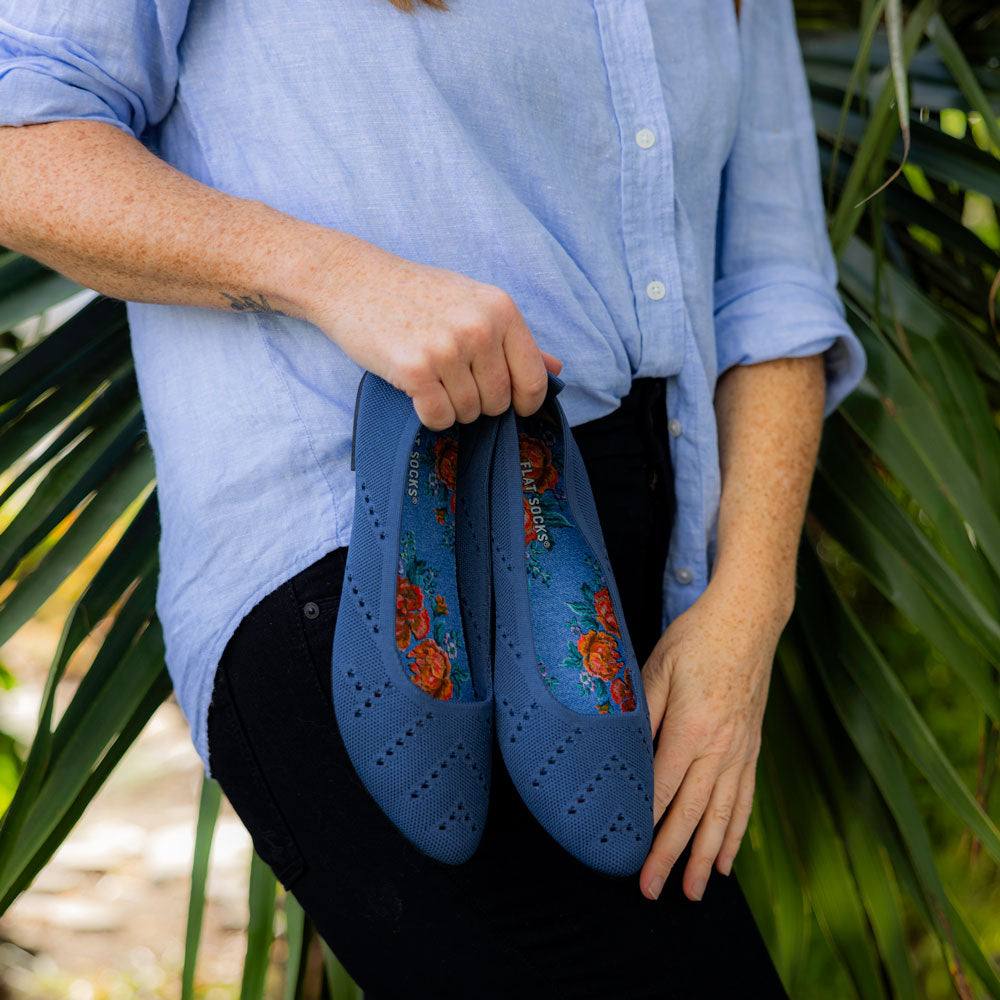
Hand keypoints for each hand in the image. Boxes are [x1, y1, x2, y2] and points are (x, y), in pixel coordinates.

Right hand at [305, 236, 561, 428]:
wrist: (353, 280)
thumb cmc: (416, 294)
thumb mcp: (472, 303)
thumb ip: (513, 339)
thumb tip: (555, 369)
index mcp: (501, 310)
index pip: (533, 380)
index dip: (524, 403)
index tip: (511, 407)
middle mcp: (479, 328)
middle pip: (499, 402)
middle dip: (480, 404)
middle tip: (454, 382)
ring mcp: (447, 348)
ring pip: (469, 412)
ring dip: (452, 409)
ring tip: (434, 381)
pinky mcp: (415, 370)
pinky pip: (439, 418)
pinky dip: (431, 416)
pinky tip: (418, 393)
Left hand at [637, 571, 791, 901]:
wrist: (747, 620)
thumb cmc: (696, 639)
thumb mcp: (657, 666)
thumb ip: (641, 711)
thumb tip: (620, 748)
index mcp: (692, 728)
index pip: (663, 788)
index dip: (644, 824)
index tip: (628, 856)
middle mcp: (720, 747)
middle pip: (692, 812)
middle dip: (671, 855)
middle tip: (652, 890)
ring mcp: (741, 750)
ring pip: (723, 815)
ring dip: (706, 857)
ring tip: (693, 891)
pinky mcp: (752, 747)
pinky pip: (746, 799)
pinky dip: (736, 833)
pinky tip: (728, 859)